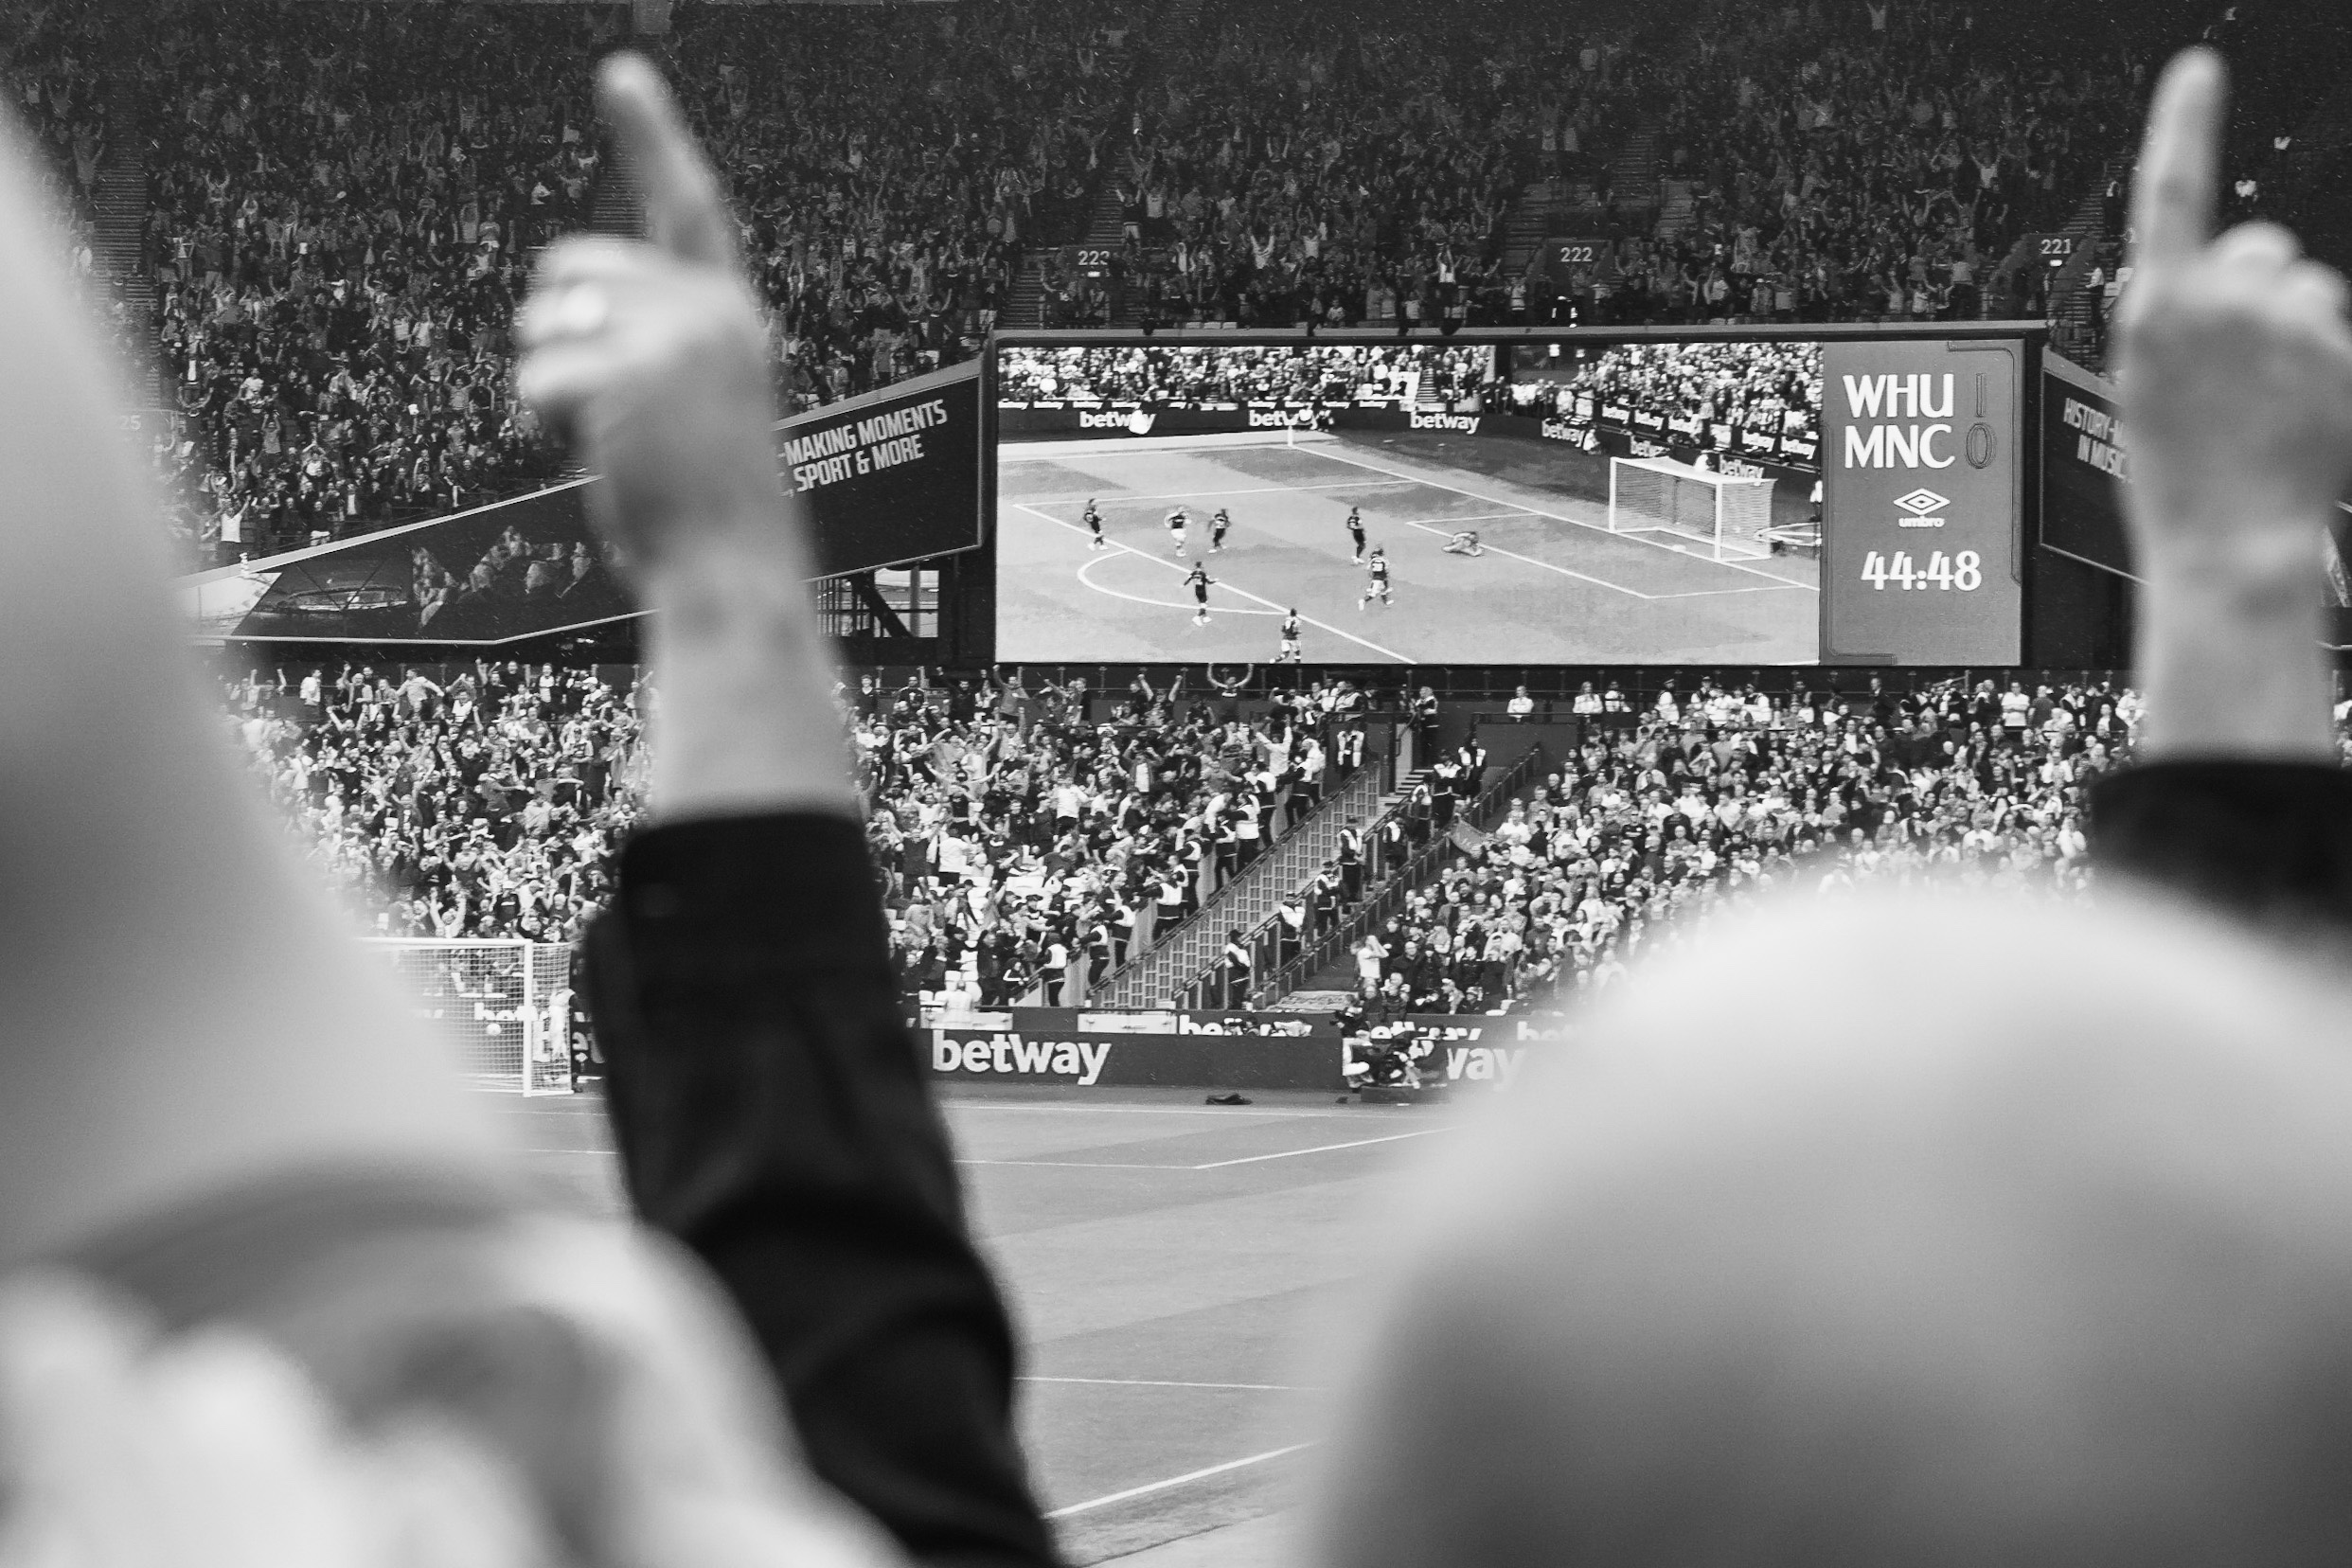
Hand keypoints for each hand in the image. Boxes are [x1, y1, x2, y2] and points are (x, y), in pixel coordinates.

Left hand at [516, 52, 850, 819]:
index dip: (654, 136)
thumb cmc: (712, 511)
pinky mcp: (625, 375)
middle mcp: (709, 313)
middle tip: (605, 410)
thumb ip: (658, 343)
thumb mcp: (702, 404)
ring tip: (608, 439)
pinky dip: (544, 421)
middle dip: (560, 331)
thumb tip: (563, 306)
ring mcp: (669, 341)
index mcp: (733, 317)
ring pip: (546, 318)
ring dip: (549, 382)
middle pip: (576, 266)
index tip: (623, 75)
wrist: (733, 575)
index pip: (689, 207)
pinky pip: (536, 375)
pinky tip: (589, 455)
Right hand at [2113, 47, 2351, 589]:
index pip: (2171, 190)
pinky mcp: (2336, 348)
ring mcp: (2283, 324)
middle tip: (2242, 367)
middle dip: (2258, 292)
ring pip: (2306, 291)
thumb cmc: (2180, 479)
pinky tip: (2299, 413)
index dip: (2184, 124)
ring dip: (2296, 333)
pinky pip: (2337, 331)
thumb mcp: (2145, 388)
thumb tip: (2216, 279)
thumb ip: (2176, 320)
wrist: (2229, 540)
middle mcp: (2220, 302)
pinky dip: (2327, 366)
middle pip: (2259, 251)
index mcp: (2156, 308)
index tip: (2198, 73)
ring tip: (2269, 403)